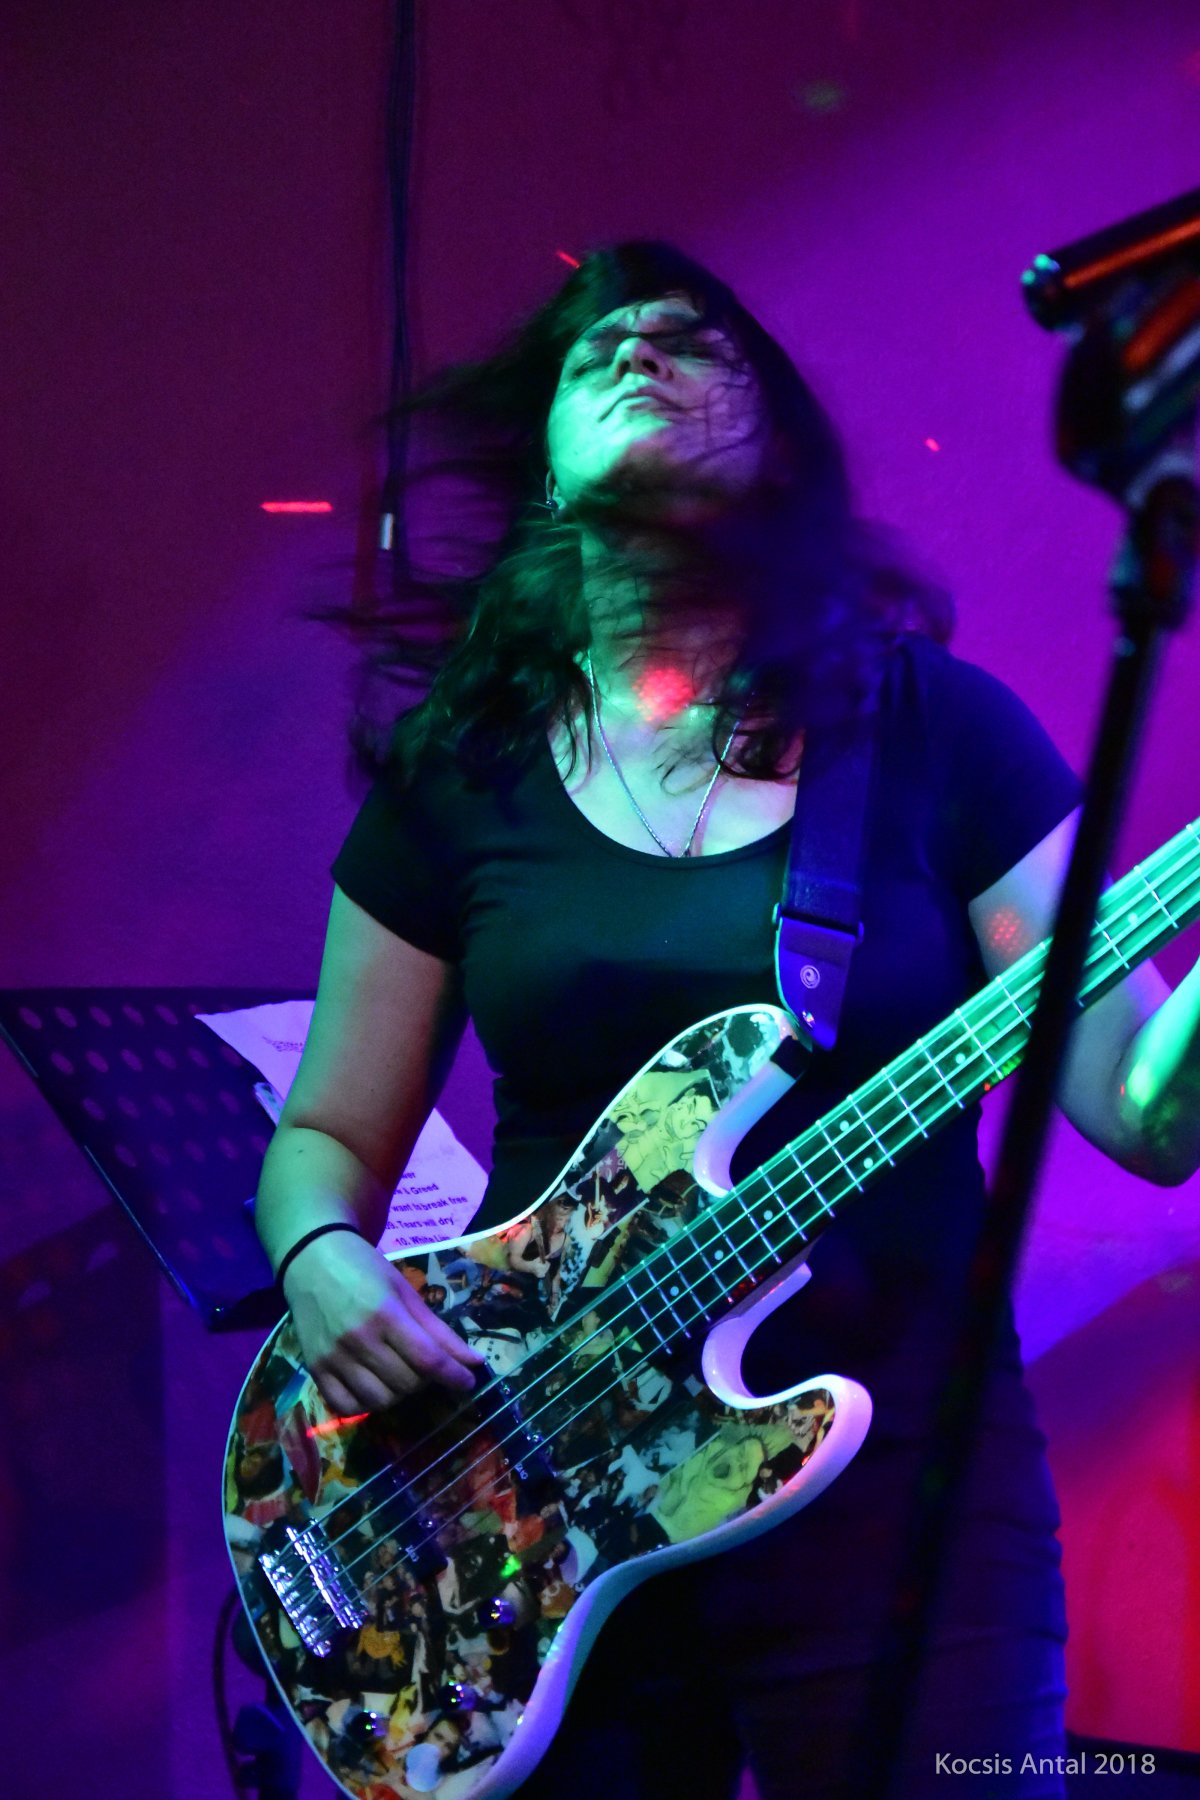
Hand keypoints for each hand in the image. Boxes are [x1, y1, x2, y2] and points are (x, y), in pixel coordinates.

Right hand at [281, 1230, 486, 1413]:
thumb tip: (472, 1362)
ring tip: (400, 1375)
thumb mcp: (405, 1291)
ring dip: (399, 1395)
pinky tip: (373, 1387)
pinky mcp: (314, 1369)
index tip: (469, 1382)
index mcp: (385, 1313)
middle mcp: (358, 1339)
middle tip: (425, 1367)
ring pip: (379, 1400)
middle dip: (426, 1381)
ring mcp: (333, 1357)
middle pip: (406, 1383)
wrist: (311, 1258)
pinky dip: (365, 1405)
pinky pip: (345, 1406)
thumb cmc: (364, 1268)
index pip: (428, 1359)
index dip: (454, 1376)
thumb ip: (438, 1330)